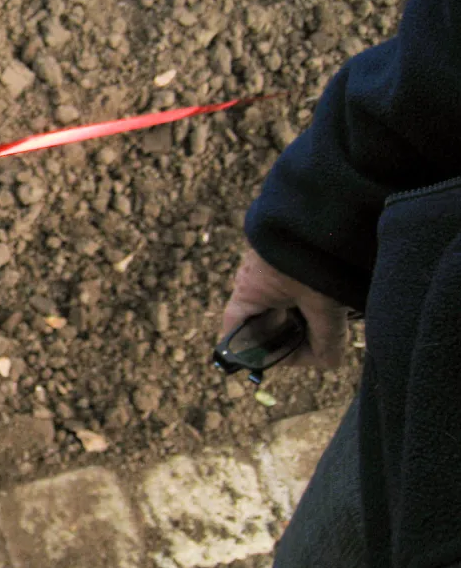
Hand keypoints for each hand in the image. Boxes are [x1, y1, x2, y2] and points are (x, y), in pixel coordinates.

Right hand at [221, 248, 347, 369]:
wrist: (323, 204)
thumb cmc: (313, 255)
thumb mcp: (323, 303)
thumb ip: (326, 337)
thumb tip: (329, 363)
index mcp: (248, 292)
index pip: (234, 332)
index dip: (253, 352)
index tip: (284, 359)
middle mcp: (251, 279)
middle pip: (262, 320)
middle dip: (289, 333)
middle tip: (319, 338)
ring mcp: (267, 265)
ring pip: (280, 302)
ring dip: (303, 314)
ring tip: (331, 312)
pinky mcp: (283, 253)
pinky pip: (290, 284)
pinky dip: (309, 295)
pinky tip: (332, 293)